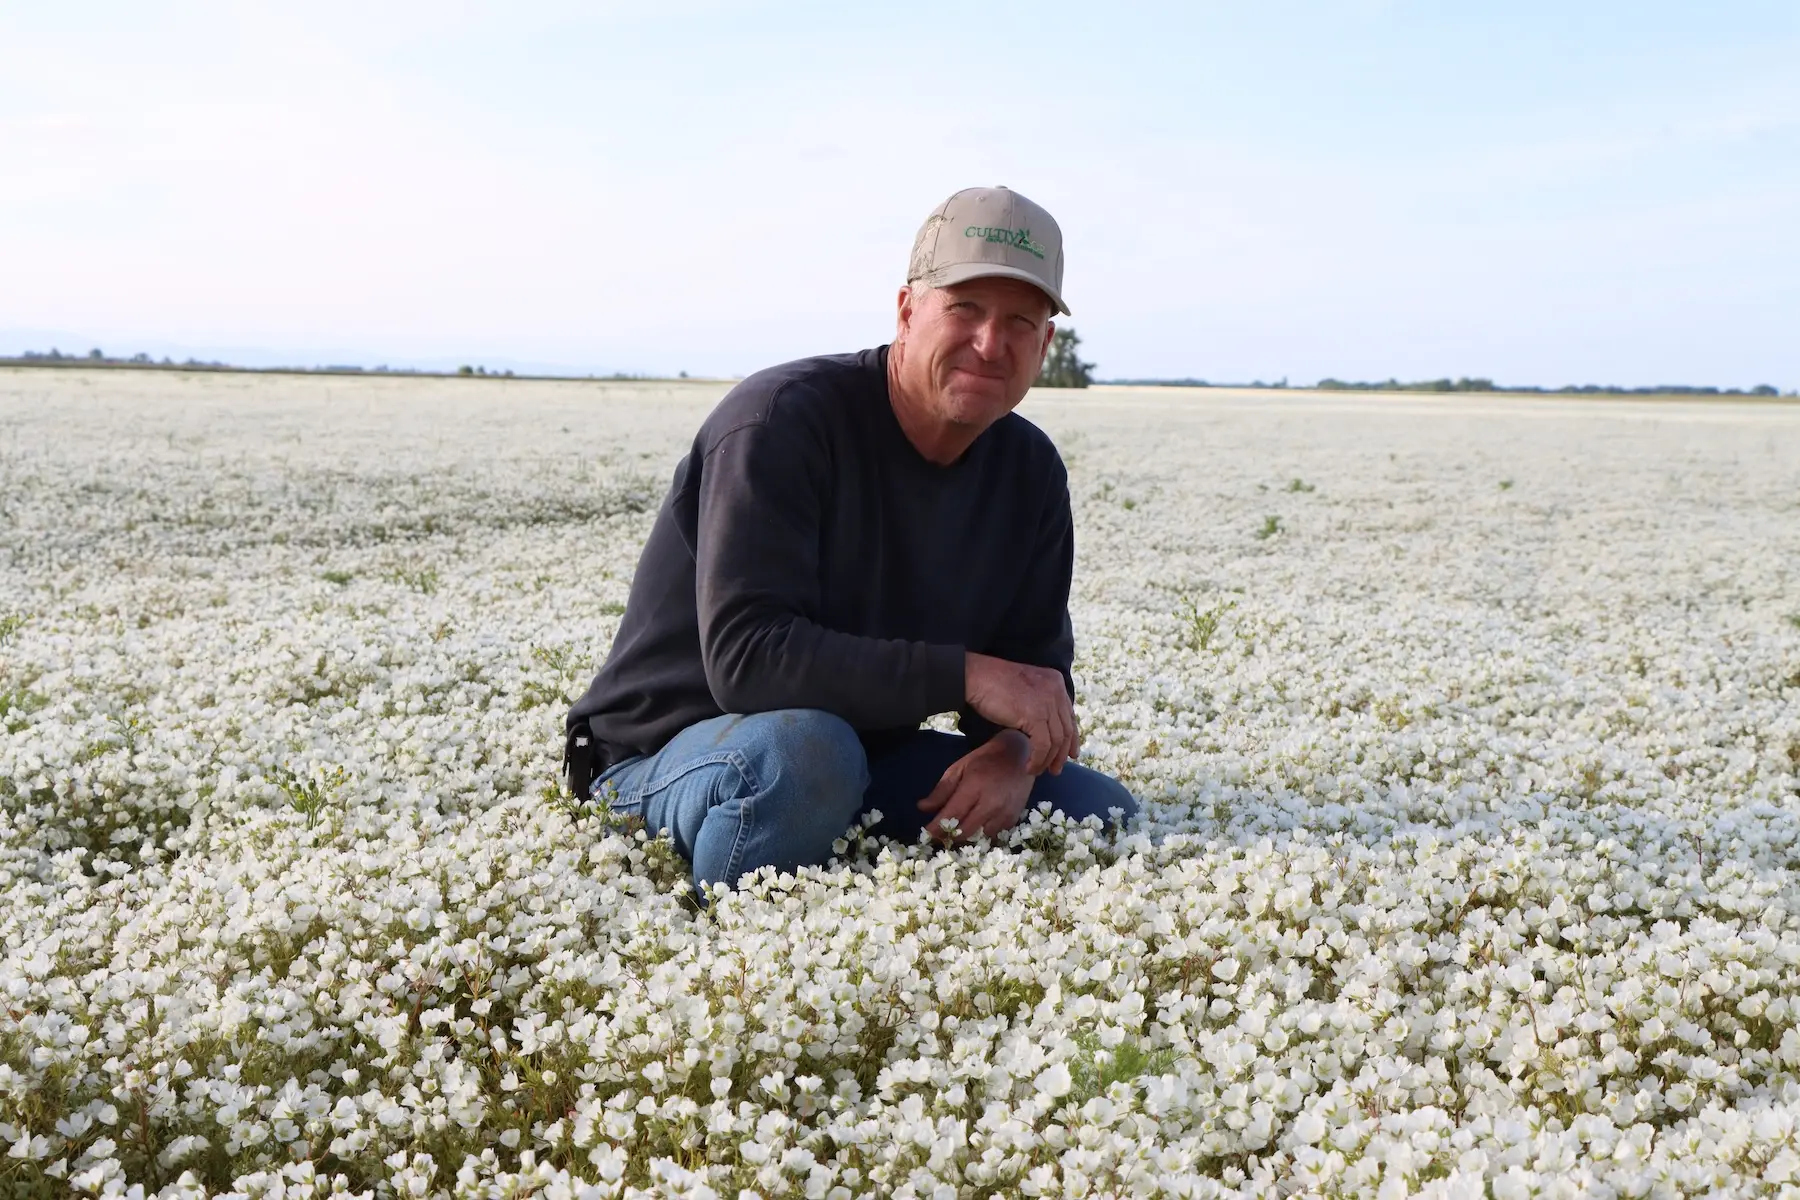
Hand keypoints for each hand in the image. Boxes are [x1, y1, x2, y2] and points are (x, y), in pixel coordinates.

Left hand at [918, 731, 1035, 843]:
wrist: (1019, 755)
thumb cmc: (985, 759)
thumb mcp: (959, 768)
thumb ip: (942, 789)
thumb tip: (922, 808)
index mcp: (975, 786)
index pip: (953, 815)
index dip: (937, 828)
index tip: (926, 834)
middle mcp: (991, 803)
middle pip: (965, 831)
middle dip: (949, 836)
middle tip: (939, 834)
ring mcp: (1005, 813)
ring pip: (979, 837)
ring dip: (965, 838)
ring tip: (956, 832)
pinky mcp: (1013, 819)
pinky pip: (993, 836)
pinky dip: (981, 835)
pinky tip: (975, 828)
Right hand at [964, 651, 1080, 774]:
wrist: (977, 676)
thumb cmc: (993, 683)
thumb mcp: (1026, 688)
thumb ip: (1040, 701)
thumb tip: (1046, 727)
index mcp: (1055, 682)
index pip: (1069, 716)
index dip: (1071, 738)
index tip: (1069, 755)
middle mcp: (1056, 691)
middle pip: (1066, 730)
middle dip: (1061, 754)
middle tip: (1055, 769)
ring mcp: (1047, 703)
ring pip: (1056, 741)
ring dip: (1048, 760)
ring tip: (1037, 770)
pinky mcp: (1036, 715)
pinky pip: (1043, 746)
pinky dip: (1037, 760)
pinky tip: (1029, 766)